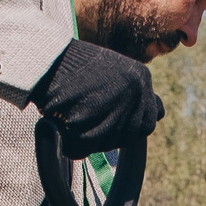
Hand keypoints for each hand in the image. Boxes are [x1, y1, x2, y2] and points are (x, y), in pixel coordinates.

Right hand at [30, 40, 161, 156]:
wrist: (45, 58)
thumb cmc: (73, 67)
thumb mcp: (114, 71)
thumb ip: (134, 93)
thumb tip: (160, 115)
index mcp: (141, 78)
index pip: (151, 119)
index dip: (128, 122)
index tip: (108, 113)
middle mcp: (136, 92)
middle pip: (133, 135)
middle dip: (112, 133)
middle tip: (88, 116)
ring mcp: (117, 108)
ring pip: (110, 142)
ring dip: (91, 137)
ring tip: (73, 115)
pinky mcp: (94, 122)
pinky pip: (86, 147)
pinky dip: (73, 143)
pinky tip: (64, 125)